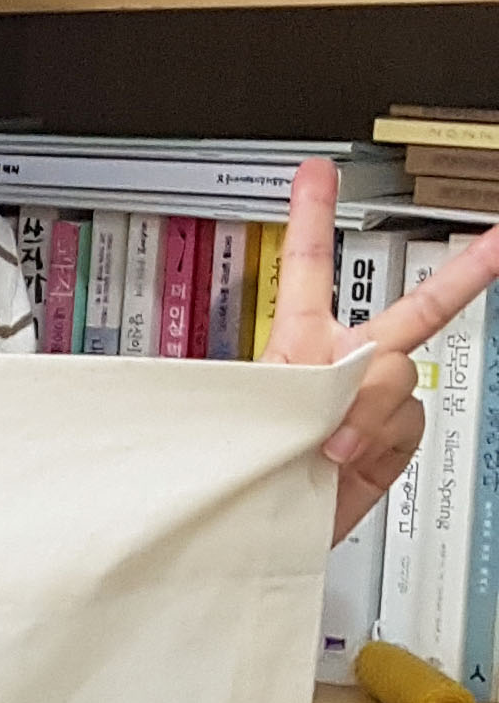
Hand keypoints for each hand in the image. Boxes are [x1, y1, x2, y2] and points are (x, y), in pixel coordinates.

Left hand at [267, 161, 498, 540]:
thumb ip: (304, 380)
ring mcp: (371, 406)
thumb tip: (359, 375)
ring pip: (403, 373)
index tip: (318, 172)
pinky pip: (407, 420)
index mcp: (294, 343)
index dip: (312, 216)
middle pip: (415, 309)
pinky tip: (344, 455)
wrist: (248, 530)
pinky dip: (375, 435)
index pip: (305, 270)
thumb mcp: (250, 410)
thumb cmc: (236, 466)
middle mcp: (342, 366)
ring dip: (366, 402)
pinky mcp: (390, 445)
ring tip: (327, 439)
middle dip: (465, 273)